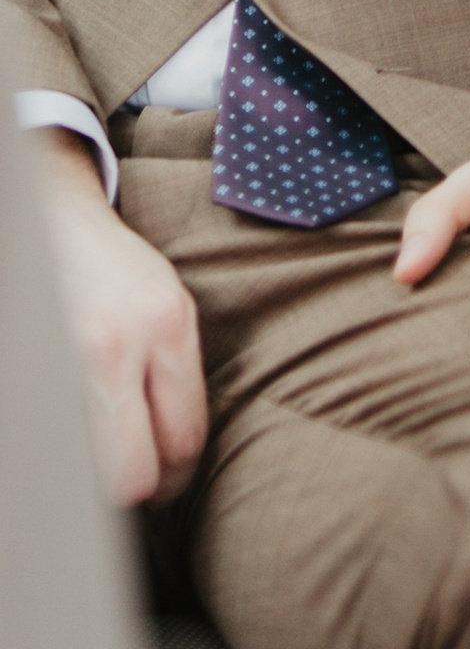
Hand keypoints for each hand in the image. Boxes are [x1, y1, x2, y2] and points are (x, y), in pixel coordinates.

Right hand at [37, 131, 207, 504]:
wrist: (60, 227)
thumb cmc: (122, 273)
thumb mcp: (172, 307)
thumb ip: (179, 373)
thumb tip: (180, 456)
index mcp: (167, 324)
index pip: (183, 439)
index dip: (176, 475)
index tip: (168, 477)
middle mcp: (119, 343)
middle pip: (133, 473)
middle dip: (139, 490)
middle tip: (137, 481)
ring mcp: (70, 360)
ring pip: (91, 468)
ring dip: (101, 475)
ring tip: (108, 454)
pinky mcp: (37, 369)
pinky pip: (62, 443)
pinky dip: (73, 451)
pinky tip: (80, 434)